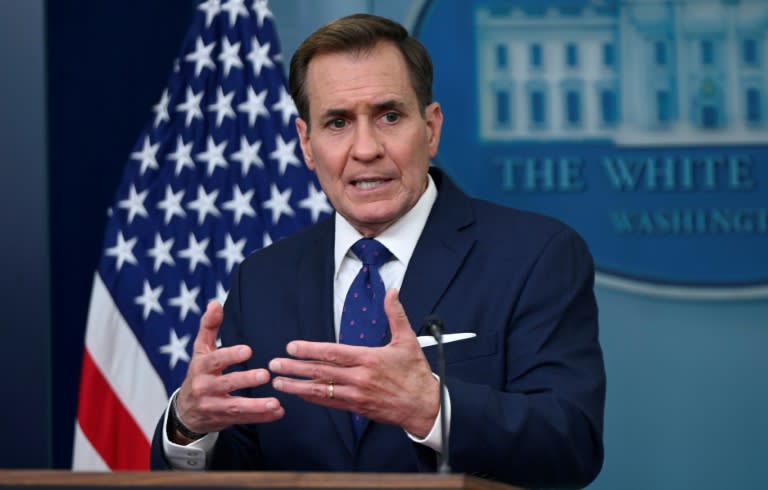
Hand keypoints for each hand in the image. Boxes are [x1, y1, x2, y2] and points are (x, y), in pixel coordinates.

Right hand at [172, 301, 283, 441]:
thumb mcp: (201, 350)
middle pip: (226, 384)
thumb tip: (215, 303)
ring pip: (235, 407)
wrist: (186, 410)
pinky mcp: (223, 420)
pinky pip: (244, 419)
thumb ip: (209, 327)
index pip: (215, 360)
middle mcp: (205, 387)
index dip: (230, 355)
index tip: (248, 351)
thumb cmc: (199, 373)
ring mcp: (213, 406)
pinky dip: (261, 417)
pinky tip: (278, 412)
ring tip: (275, 403)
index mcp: (201, 367)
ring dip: (256, 406)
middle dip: (245, 380)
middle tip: (265, 374)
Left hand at [269, 289, 439, 437]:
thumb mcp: (408, 340)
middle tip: (273, 365)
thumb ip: (396, 314)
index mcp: (368, 359)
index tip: (291, 347)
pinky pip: (330, 403)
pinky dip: (312, 398)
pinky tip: (299, 394)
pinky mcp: (357, 408)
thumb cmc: (416, 373)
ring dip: (297, 387)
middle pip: (320, 372)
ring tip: (278, 383)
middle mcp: (359, 378)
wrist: (425, 406)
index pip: (332, 353)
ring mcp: (356, 395)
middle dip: (294, 369)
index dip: (309, 350)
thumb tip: (392, 291)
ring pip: (321, 390)